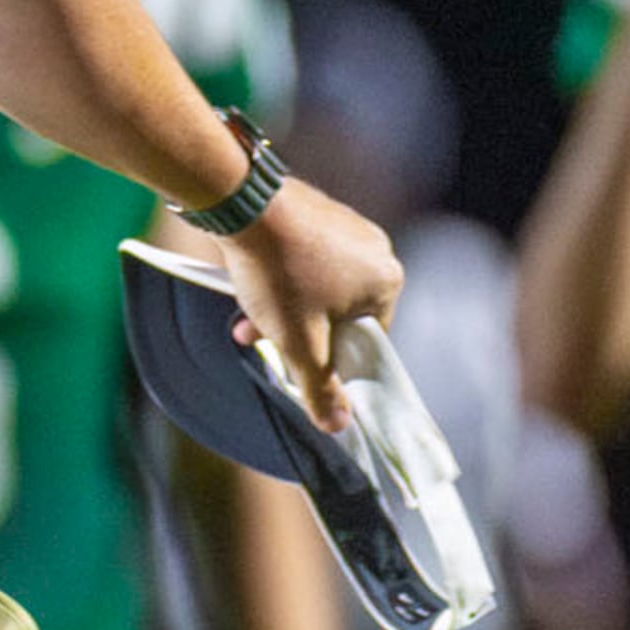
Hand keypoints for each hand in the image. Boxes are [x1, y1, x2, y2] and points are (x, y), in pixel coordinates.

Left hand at [219, 178, 401, 431]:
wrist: (241, 202)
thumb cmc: (279, 274)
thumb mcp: (298, 343)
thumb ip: (319, 388)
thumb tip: (339, 427)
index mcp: (388, 281)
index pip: (366, 338)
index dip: (329, 357)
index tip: (297, 360)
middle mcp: (376, 249)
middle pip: (336, 313)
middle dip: (294, 333)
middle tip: (257, 339)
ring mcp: (347, 226)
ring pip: (315, 288)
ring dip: (279, 310)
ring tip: (242, 321)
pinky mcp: (316, 211)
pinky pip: (303, 258)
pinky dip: (278, 277)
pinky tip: (246, 285)